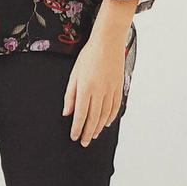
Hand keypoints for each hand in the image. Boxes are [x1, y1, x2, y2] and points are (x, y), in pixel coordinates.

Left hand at [63, 0, 135, 146]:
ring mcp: (111, 90)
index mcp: (86, 88)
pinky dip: (111, 117)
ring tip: (93, 135)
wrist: (108, 43)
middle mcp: (99, 91)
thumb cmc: (89, 56)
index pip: (80, 114)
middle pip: (93, 118)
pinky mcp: (119, 87)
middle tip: (84, 142)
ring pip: (105, 115)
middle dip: (88, 132)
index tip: (74, 137)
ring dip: (98, 127)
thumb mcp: (74, 74)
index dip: (77, 128)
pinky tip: (106, 123)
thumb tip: (67, 112)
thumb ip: (70, 95)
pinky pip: (115, 107)